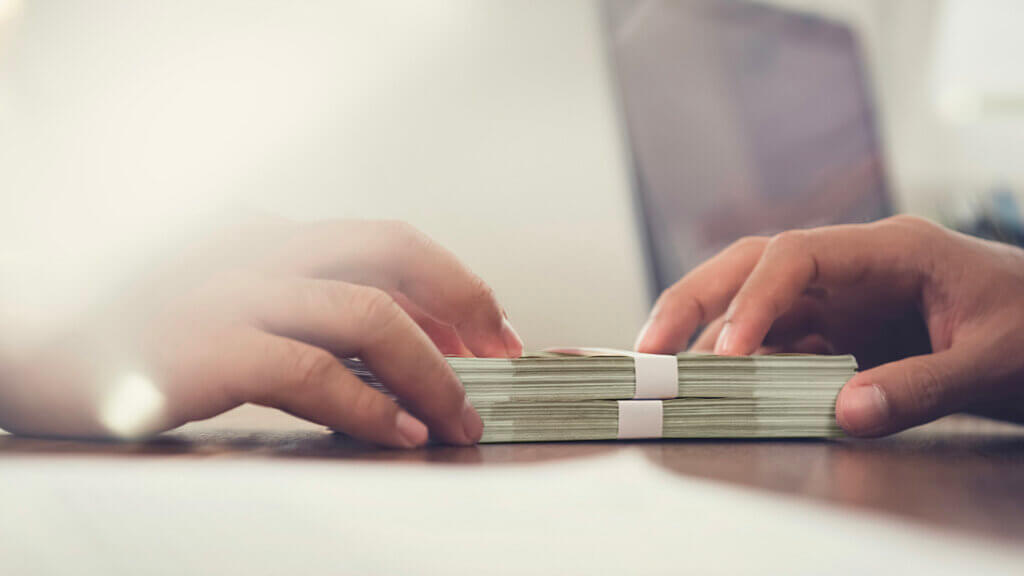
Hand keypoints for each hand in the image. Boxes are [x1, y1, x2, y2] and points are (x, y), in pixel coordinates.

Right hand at [0, 217, 522, 446]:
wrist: (32, 358)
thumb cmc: (140, 337)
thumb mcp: (230, 299)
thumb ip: (305, 310)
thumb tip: (397, 348)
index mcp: (264, 231)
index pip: (383, 239)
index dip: (451, 281)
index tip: (490, 326)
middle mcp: (253, 245)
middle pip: (391, 250)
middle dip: (463, 301)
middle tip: (499, 355)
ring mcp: (230, 291)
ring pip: (368, 315)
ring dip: (431, 370)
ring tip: (459, 415)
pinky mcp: (209, 347)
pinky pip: (317, 373)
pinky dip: (372, 407)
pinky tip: (401, 432)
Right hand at [635, 215, 1023, 435]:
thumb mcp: (993, 359)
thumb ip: (923, 386)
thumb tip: (844, 415)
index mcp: (890, 250)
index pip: (796, 257)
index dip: (752, 301)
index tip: (730, 355)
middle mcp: (851, 269)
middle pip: (750, 266)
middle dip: (693, 302)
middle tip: (648, 349)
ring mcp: (841, 300)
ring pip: (752, 304)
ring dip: (707, 337)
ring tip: (668, 375)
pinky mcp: (838, 333)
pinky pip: (777, 344)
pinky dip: (744, 367)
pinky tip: (724, 391)